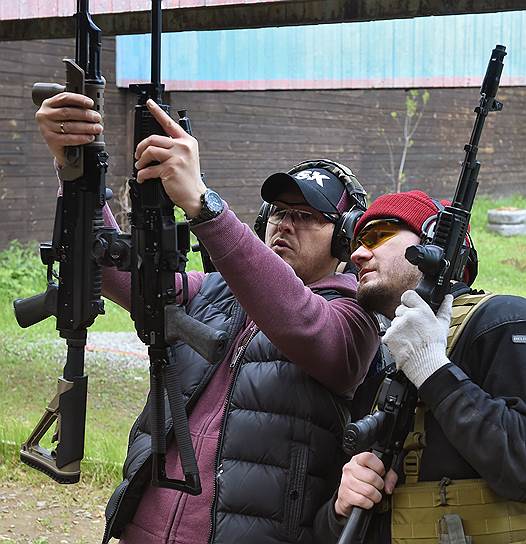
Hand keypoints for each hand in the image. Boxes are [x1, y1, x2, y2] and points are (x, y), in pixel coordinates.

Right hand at [35, 92, 102, 166]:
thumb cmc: (66, 130)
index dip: (79, 99)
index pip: (64, 98)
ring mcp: (45, 127)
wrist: (61, 150)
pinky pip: (68, 138)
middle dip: (85, 115)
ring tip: (97, 128)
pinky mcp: (50, 140)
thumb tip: (93, 110)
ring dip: (86, 127)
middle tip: (97, 118)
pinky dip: (81, 138)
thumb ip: (75, 110)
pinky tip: (90, 137)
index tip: (91, 103)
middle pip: (68, 112)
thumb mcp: (67, 117)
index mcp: (48, 104)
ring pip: (69, 126)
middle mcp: (44, 114)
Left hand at [134, 99, 206, 215]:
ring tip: (140, 166)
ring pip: (150, 151)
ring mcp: (178, 157)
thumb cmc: (188, 178)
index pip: (169, 123)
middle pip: (153, 138)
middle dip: (141, 147)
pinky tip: (143, 178)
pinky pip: (150, 168)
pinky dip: (142, 174)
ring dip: (141, 161)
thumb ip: (175, 147)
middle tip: (138, 155)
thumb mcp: (186, 157)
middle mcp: (183, 146)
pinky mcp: (171, 168)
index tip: (149, 103)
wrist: (195, 195)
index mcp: (187, 141)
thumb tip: (153, 144)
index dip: (157, 111)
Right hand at [334, 452, 397, 516]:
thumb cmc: (364, 483)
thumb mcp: (378, 475)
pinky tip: (368, 501)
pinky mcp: (345, 495)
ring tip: (374, 495)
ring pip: (368, 490)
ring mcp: (345, 481)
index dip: (379, 466)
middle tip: (379, 487)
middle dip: (380, 485)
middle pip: (371, 476)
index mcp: (357, 460)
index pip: (368, 457)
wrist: (347, 496)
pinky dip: (369, 503)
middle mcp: (350, 468)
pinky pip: (362, 500)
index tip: (381, 473)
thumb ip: (389, 477)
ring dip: (376, 496)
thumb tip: (389, 488)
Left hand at [382, 290, 452, 387]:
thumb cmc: (435, 347)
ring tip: (410, 338)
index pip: (408, 295)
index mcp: (421, 311)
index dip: (409, 301)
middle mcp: (408, 316)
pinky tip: (403, 343)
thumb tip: (448, 298)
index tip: (411, 306)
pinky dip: (393, 338)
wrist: (426, 364)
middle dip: (405, 317)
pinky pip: (388, 333)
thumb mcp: (443, 325)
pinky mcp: (388, 336)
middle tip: (413, 328)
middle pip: (400, 309)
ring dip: (399, 328)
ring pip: (394, 321)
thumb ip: (445, 308)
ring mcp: (397, 326)